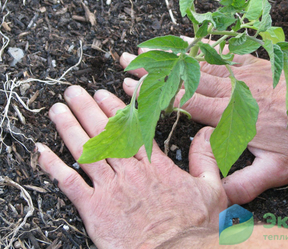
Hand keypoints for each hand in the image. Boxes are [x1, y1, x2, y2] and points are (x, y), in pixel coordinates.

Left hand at [37, 86, 226, 248]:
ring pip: (86, 151)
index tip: (102, 95)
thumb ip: (206, 158)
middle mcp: (130, 172)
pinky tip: (42, 152)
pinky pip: (70, 183)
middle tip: (73, 92)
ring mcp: (110, 189)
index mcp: (155, 165)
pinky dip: (54, 166)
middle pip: (104, 134)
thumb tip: (208, 133)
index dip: (115, 111)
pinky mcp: (95, 209)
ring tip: (57, 110)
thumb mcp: (211, 188)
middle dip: (86, 110)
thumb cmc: (193, 227)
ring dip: (69, 128)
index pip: (131, 130)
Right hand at [120, 46, 287, 204]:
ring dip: (171, 56)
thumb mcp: (279, 170)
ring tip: (147, 48)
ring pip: (201, 63)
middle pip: (187, 79)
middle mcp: (233, 91)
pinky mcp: (254, 64)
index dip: (158, 96)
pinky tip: (187, 40)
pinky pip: (224, 52)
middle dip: (154, 70)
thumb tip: (218, 197)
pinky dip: (202, 46)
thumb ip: (247, 183)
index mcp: (233, 116)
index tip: (133, 88)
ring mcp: (244, 74)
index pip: (186, 104)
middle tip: (127, 62)